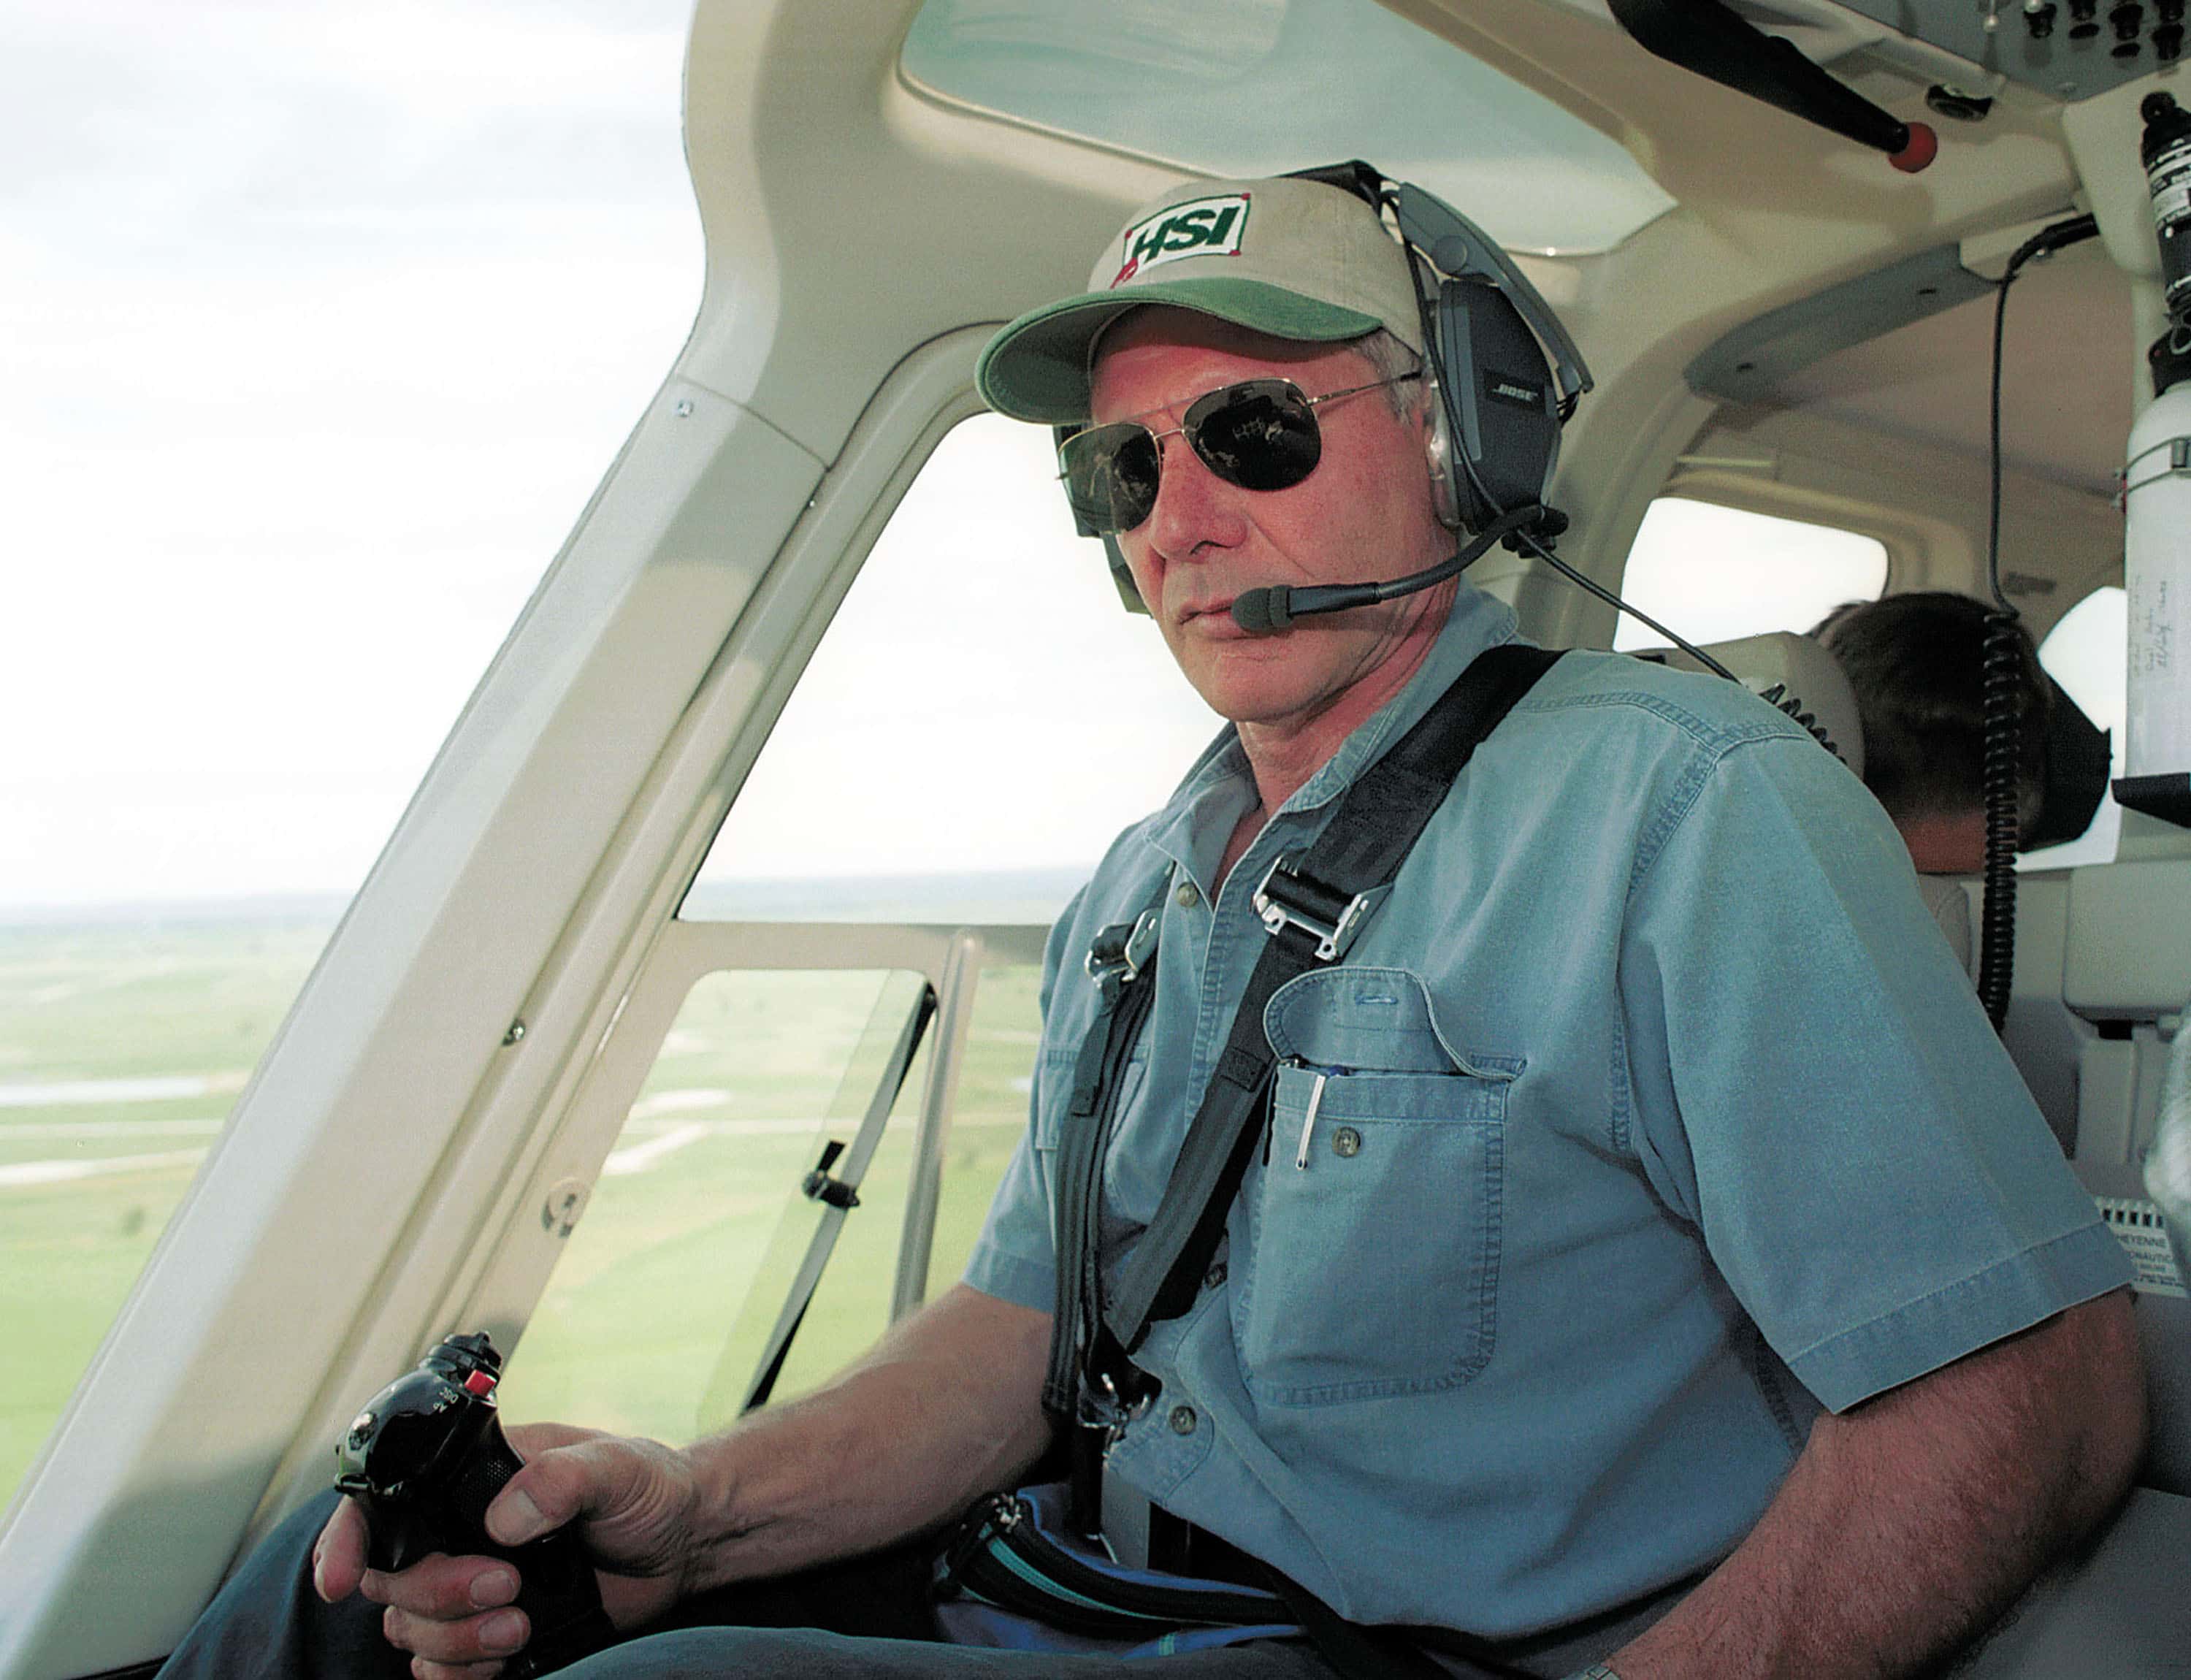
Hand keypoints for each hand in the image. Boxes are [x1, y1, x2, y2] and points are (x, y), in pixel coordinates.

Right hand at [313, 1422, 700, 1679]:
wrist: (681, 1541)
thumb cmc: (646, 1487)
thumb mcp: (615, 1466)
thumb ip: (562, 1478)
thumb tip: (505, 1517)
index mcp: (470, 1481)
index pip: (380, 1505)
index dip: (344, 1542)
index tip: (338, 1581)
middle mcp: (456, 1533)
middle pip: (390, 1580)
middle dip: (438, 1595)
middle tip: (506, 1587)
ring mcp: (468, 1585)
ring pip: (410, 1630)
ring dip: (455, 1640)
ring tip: (520, 1625)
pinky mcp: (487, 1632)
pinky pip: (440, 1668)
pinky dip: (463, 1672)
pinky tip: (510, 1654)